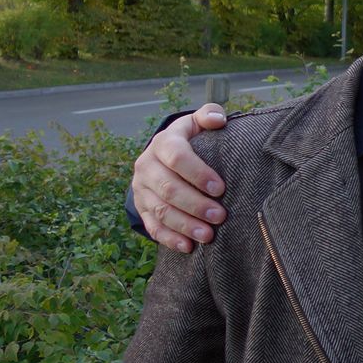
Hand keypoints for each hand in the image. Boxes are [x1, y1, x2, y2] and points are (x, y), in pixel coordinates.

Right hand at [133, 104, 228, 252]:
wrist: (164, 157)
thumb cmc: (192, 139)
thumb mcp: (197, 124)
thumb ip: (209, 115)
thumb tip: (218, 120)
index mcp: (163, 143)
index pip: (177, 157)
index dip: (198, 173)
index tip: (221, 188)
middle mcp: (147, 165)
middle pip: (168, 188)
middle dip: (195, 204)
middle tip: (220, 216)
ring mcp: (142, 189)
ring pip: (160, 210)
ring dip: (184, 225)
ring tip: (208, 236)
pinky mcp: (141, 208)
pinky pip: (152, 226)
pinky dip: (169, 238)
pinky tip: (188, 247)